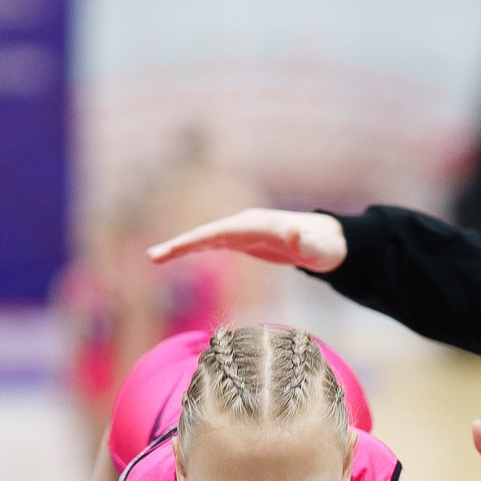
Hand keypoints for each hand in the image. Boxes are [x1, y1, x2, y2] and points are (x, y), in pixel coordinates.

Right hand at [148, 208, 345, 273]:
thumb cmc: (325, 248)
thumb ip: (307, 243)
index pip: (221, 233)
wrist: (328, 240)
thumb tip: (294, 233)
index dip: (198, 240)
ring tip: (154, 257)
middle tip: (152, 256)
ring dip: (181, 247)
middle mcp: (247, 223)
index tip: (178, 249)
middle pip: (207, 233)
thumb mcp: (320, 249)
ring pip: (207, 238)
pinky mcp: (244, 240)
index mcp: (258, 225)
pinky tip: (176, 254)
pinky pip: (213, 243)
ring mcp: (244, 230)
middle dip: (180, 244)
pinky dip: (194, 248)